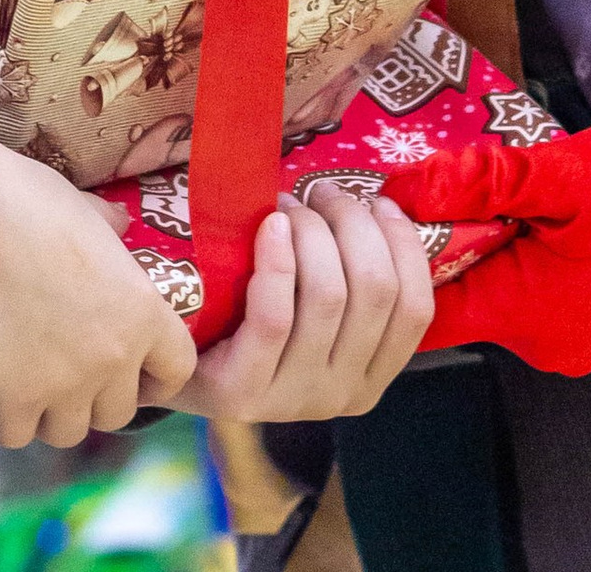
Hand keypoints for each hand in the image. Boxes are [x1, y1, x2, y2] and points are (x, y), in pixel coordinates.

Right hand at [0, 137, 196, 446]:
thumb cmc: (25, 202)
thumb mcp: (85, 209)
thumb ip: (109, 228)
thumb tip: (119, 223)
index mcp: (141, 310)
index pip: (177, 370)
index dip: (158, 376)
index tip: (139, 373)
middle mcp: (112, 356)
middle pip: (118, 411)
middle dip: (96, 397)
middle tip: (69, 373)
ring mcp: (65, 384)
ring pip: (69, 431)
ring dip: (51, 413)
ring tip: (29, 387)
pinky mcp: (15, 400)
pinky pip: (18, 434)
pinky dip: (3, 422)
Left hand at [169, 184, 435, 420]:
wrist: (174, 372)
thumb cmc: (250, 325)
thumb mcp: (313, 315)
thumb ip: (350, 280)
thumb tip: (378, 207)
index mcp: (370, 378)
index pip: (415, 310)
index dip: (404, 246)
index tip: (379, 203)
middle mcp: (341, 396)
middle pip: (374, 290)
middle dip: (354, 224)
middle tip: (322, 192)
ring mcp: (293, 399)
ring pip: (328, 295)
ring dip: (313, 231)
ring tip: (288, 205)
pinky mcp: (243, 392)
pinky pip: (275, 315)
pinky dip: (278, 260)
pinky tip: (270, 225)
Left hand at [384, 118, 590, 375]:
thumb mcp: (558, 172)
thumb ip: (475, 183)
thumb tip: (399, 190)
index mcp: (530, 317)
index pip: (425, 314)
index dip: (390, 264)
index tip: (371, 212)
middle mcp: (545, 343)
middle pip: (459, 298)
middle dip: (434, 242)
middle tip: (415, 177)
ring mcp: (572, 334)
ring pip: (493, 289)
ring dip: (476, 240)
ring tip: (464, 179)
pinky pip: (528, 287)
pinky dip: (512, 247)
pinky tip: (514, 200)